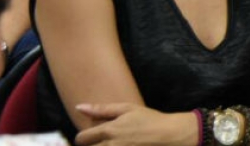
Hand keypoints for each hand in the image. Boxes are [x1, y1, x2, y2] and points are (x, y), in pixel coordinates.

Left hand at [74, 103, 197, 145]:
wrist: (170, 135)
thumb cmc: (150, 120)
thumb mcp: (128, 109)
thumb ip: (102, 109)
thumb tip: (79, 107)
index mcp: (109, 130)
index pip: (82, 138)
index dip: (84, 138)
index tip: (90, 137)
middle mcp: (111, 145)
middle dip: (93, 145)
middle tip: (105, 141)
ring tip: (115, 143)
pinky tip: (124, 145)